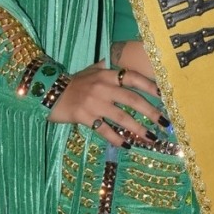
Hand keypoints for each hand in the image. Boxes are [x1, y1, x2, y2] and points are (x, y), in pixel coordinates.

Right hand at [48, 60, 162, 147]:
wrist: (49, 92)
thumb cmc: (74, 82)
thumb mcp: (92, 71)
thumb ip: (109, 69)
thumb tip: (128, 68)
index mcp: (107, 74)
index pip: (133, 78)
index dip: (150, 86)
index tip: (165, 95)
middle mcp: (103, 87)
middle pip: (133, 100)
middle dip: (151, 112)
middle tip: (165, 123)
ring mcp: (94, 103)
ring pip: (121, 118)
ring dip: (138, 129)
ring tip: (151, 138)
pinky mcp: (84, 117)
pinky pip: (104, 130)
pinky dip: (117, 139)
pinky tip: (127, 145)